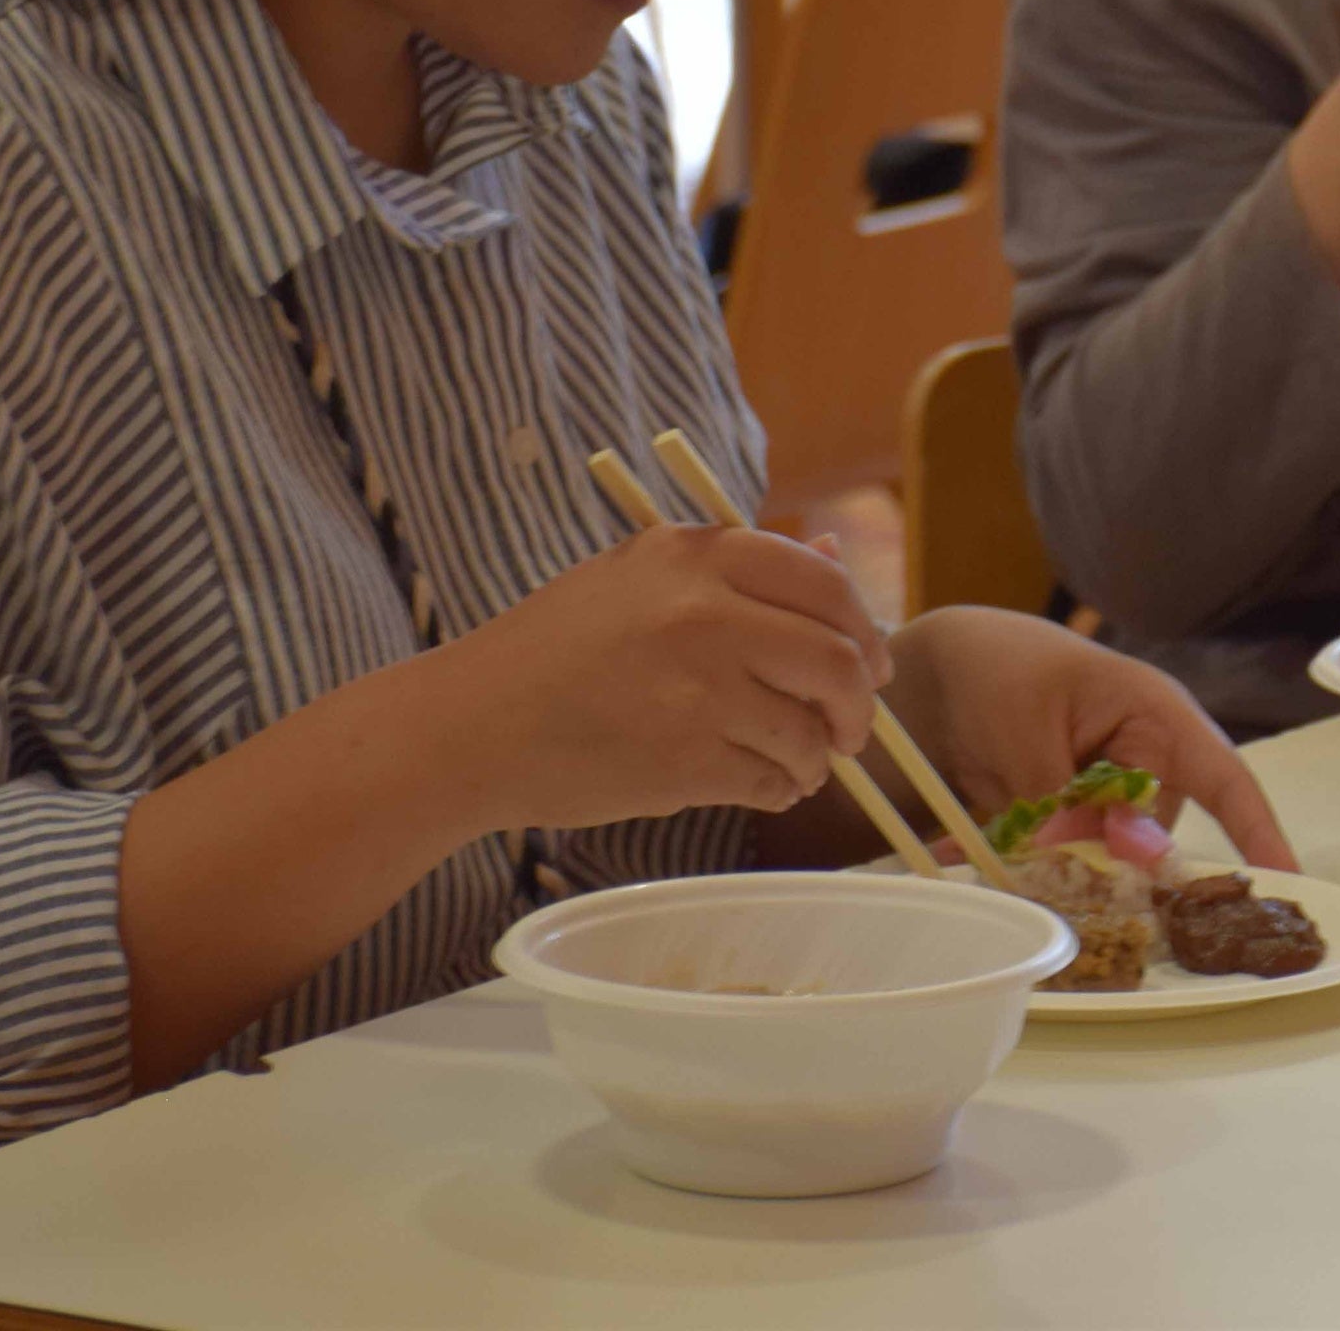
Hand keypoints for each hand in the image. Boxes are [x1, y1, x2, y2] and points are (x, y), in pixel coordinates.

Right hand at [421, 524, 891, 830]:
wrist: (470, 727)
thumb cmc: (556, 649)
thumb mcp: (639, 577)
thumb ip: (738, 568)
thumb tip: (837, 549)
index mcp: (698, 554)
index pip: (823, 581)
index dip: (863, 626)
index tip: (870, 660)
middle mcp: (705, 612)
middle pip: (837, 658)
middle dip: (858, 703)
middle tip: (850, 728)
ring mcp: (697, 689)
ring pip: (809, 729)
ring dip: (816, 756)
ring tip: (796, 764)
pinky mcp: (685, 761)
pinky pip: (771, 780)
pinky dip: (779, 789)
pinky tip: (761, 786)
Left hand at [880, 607, 1295, 870]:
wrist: (940, 674)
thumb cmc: (1000, 670)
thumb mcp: (1027, 730)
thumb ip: (1069, 798)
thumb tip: (1117, 860)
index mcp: (1158, 719)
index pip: (1224, 779)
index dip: (1258, 832)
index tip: (1288, 882)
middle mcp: (1147, 766)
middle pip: (1154, 843)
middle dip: (1107, 870)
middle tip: (1046, 868)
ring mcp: (1108, 801)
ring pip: (1105, 864)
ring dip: (1052, 869)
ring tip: (989, 841)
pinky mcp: (1070, 828)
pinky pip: (1062, 866)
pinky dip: (1017, 866)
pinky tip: (961, 847)